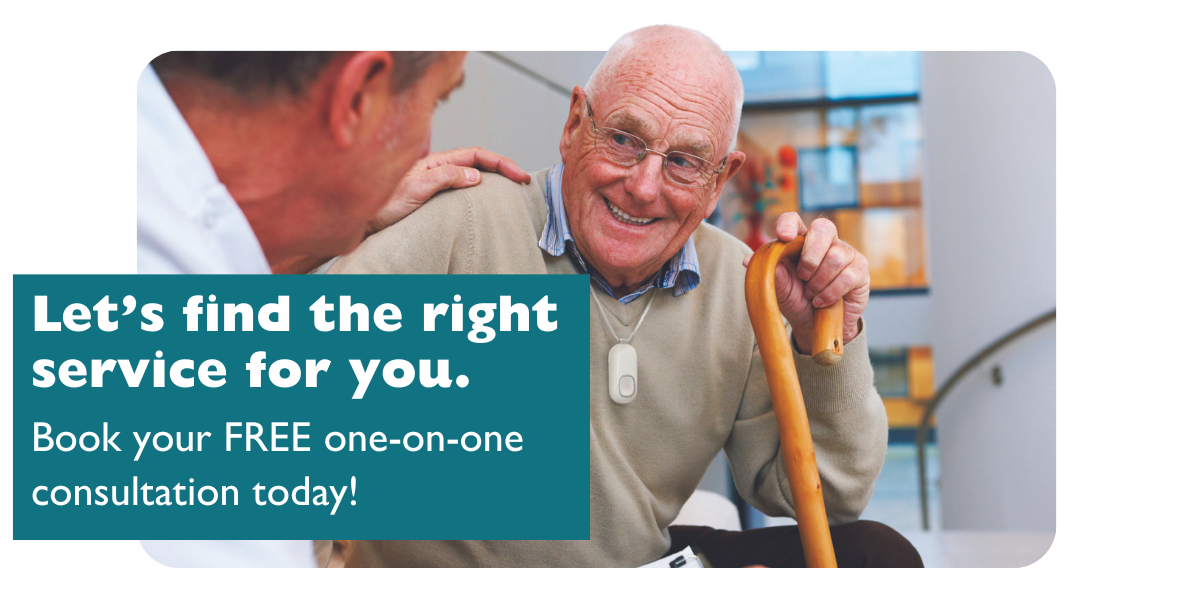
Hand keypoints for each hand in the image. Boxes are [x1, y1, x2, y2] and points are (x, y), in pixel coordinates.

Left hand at [365, 147, 530, 235]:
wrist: (359, 223)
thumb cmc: (379, 206)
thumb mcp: (415, 189)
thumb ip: (444, 178)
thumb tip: (476, 175)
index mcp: (435, 162)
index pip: (476, 154)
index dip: (501, 162)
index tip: (520, 175)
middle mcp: (436, 170)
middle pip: (477, 163)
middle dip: (502, 169)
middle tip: (523, 182)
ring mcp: (434, 185)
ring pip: (471, 177)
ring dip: (493, 182)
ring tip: (510, 193)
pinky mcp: (431, 201)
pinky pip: (462, 193)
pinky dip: (479, 196)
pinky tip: (484, 206)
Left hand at [742, 213, 869, 353]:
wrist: (816, 326)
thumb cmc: (796, 300)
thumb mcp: (779, 290)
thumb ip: (769, 274)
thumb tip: (749, 261)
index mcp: (799, 241)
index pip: (794, 220)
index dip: (789, 224)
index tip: (784, 236)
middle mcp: (825, 241)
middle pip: (823, 228)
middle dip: (811, 255)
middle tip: (803, 277)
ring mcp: (845, 253)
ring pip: (836, 256)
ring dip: (819, 281)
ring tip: (811, 295)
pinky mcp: (860, 269)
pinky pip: (847, 275)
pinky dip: (831, 292)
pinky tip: (822, 301)